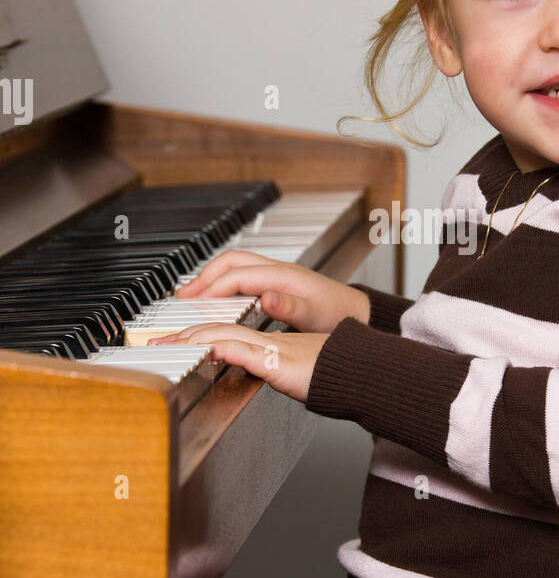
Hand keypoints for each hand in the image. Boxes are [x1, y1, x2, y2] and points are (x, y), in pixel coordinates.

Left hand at [149, 323, 327, 401]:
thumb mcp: (298, 374)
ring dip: (193, 340)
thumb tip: (264, 375)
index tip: (177, 342)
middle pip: (217, 330)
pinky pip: (245, 351)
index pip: (226, 333)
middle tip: (159, 343)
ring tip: (170, 345)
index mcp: (269, 346)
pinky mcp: (279, 361)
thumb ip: (277, 371)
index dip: (198, 336)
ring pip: (224, 335)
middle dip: (184, 336)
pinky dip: (222, 347)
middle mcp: (267, 343)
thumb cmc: (335, 375)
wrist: (358, 372)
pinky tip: (206, 347)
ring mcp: (272, 350)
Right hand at [174, 251, 368, 334]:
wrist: (356, 312)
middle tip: (183, 296)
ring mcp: (277, 275)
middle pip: (230, 263)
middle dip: (204, 277)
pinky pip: (242, 275)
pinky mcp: (278, 283)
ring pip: (235, 267)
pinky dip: (224, 283)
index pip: (236, 276)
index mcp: (281, 275)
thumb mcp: (313, 315)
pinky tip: (219, 298)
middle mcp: (277, 270)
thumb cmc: (338, 314)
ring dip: (211, 278)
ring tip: (193, 296)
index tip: (194, 304)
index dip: (212, 288)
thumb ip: (289, 308)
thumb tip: (265, 297)